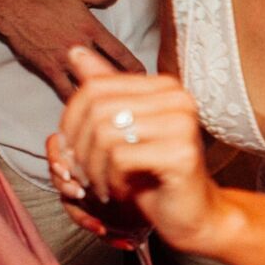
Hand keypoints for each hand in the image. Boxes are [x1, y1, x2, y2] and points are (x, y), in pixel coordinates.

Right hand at [0, 0, 146, 99]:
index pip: (120, 52)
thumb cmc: (45, 0)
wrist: (14, 9)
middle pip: (108, 71)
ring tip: (113, 105)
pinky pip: (65, 91)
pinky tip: (85, 109)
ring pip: (88, 84)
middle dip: (123, 84)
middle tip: (134, 96)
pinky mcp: (48, 70)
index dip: (134, 66)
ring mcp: (64, 60)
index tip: (144, 76)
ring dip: (101, 95)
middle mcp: (81, 47)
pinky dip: (76, 101)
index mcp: (92, 29)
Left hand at [57, 46, 217, 251]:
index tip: (73, 152)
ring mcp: (183, 125)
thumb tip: (74, 50)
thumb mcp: (122, 131)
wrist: (193, 215)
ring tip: (100, 186)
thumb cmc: (153, 175)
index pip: (95, 88)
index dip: (71, 122)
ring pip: (105, 135)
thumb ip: (103, 92)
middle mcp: (177, 99)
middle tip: (83, 175)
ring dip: (93, 169)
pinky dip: (110, 181)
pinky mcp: (181, 154)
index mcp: (164, 87)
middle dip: (79, 149)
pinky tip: (119, 192)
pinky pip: (120, 159)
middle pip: (97, 110)